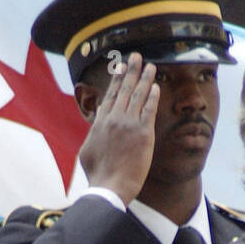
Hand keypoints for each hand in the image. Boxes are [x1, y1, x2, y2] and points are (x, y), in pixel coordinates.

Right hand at [77, 51, 158, 206]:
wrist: (109, 187)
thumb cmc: (98, 174)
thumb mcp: (87, 151)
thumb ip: (93, 132)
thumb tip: (98, 116)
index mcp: (100, 123)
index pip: (110, 95)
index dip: (117, 79)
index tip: (121, 66)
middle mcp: (114, 119)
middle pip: (125, 90)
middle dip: (132, 71)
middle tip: (137, 56)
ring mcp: (128, 125)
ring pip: (138, 96)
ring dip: (145, 79)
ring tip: (151, 66)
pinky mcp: (143, 133)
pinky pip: (149, 110)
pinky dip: (153, 97)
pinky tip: (157, 86)